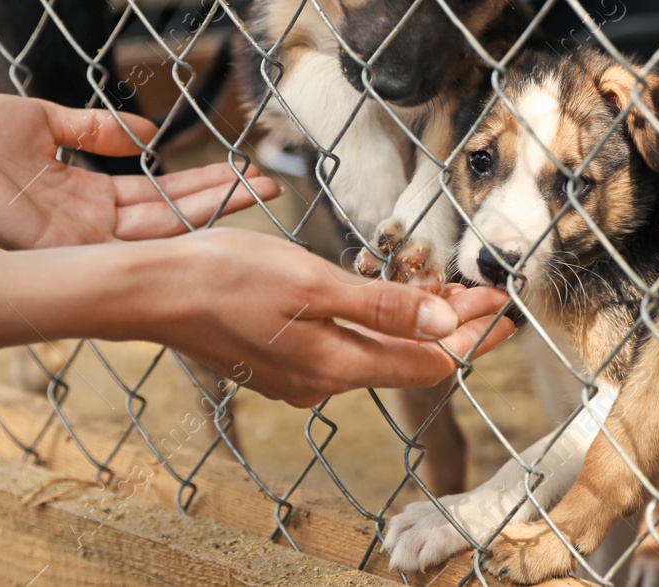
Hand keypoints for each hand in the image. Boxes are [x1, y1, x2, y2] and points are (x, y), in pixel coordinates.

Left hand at [0, 95, 279, 249]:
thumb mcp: (49, 121)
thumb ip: (98, 129)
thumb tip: (148, 131)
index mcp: (87, 197)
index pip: (159, 196)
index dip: (202, 183)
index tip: (243, 168)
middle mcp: (91, 226)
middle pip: (173, 217)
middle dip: (224, 200)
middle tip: (273, 185)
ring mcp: (80, 240)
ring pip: (163, 231)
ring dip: (214, 210)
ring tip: (259, 191)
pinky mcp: (65, 245)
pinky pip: (128, 242)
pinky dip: (174, 231)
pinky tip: (212, 215)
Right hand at [139, 229, 514, 406]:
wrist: (152, 291)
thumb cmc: (225, 277)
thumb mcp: (311, 283)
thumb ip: (380, 306)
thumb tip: (444, 321)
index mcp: (336, 366)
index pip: (429, 360)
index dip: (473, 334)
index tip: (506, 309)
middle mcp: (322, 382)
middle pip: (409, 357)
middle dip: (454, 326)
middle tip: (490, 296)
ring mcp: (300, 375)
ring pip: (378, 352)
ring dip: (417, 324)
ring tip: (451, 294)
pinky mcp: (281, 360)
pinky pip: (347, 346)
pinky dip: (379, 324)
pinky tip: (386, 300)